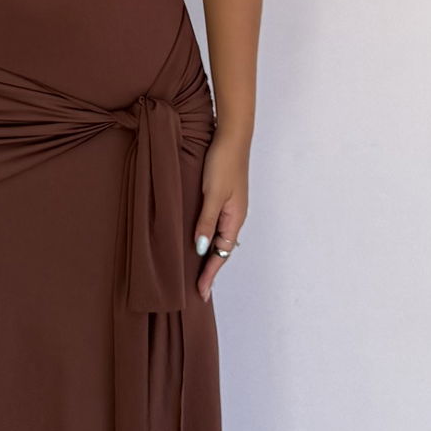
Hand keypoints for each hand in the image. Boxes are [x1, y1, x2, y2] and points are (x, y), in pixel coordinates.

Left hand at [192, 131, 248, 301]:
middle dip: (210, 270)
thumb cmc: (223, 163)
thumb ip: (205, 222)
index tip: (201, 293)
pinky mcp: (224, 199)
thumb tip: (199, 249)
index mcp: (234, 219)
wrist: (232, 137)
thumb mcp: (212, 194)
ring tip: (195, 271)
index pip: (221, 255)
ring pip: (218, 239)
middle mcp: (234, 217)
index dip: (210, 274)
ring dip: (208, 255)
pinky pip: (215, 226)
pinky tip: (198, 241)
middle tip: (197, 289)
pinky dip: (207, 238)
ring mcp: (230, 208)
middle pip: (221, 250)